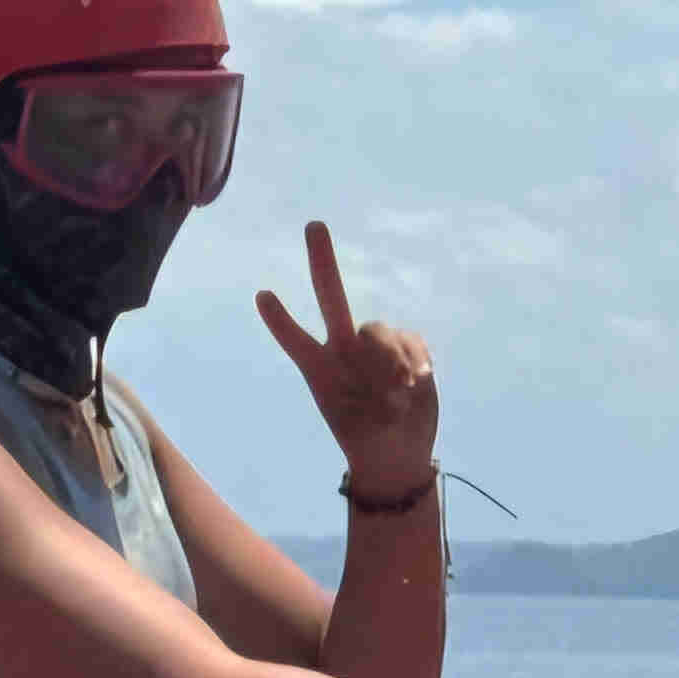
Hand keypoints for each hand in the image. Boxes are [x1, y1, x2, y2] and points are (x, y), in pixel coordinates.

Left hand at [256, 221, 438, 498]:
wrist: (398, 452)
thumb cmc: (369, 439)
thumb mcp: (360, 423)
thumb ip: (375, 390)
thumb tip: (400, 368)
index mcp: (321, 368)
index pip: (297, 340)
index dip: (282, 321)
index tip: (262, 295)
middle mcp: (344, 349)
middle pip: (333, 299)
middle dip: (323, 262)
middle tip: (314, 225)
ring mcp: (376, 347)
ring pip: (379, 333)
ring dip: (390, 363)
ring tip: (398, 393)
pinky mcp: (408, 348)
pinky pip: (411, 342)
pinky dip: (415, 362)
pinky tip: (416, 382)